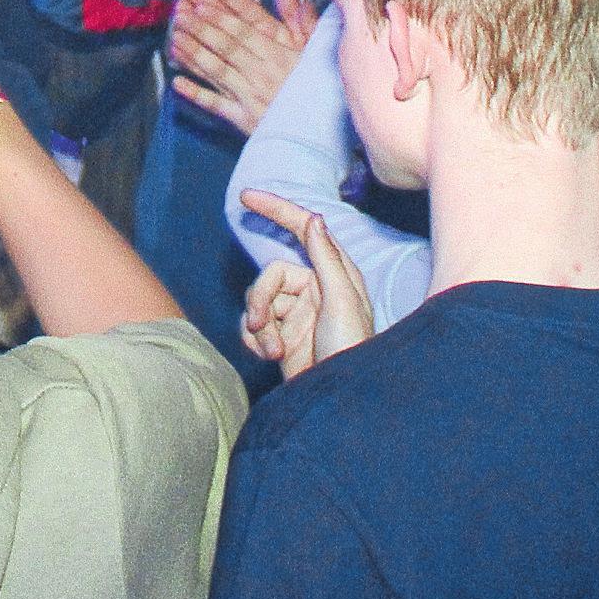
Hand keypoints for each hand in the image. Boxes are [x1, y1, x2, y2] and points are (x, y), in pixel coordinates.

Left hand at [170, 0, 314, 133]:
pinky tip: (177, 82)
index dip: (227, 3)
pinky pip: (216, 104)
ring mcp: (250, 94)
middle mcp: (262, 71)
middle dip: (202, 23)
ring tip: (175, 34)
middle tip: (181, 7)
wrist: (319, 135)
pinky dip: (196, 93)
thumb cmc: (319, 91)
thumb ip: (300, 21)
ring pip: (217, 69)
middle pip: (227, 43)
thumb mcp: (316, 54)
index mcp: (280, 53)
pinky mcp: (243, 118)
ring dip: (194, 51)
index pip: (249, 22)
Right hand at [236, 189, 374, 376]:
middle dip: (260, 300)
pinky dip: (254, 339)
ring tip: (273, 350)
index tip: (246, 197)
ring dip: (259, 327)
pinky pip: (252, 324)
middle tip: (260, 324)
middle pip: (270, 274)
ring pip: (257, 300)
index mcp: (334, 274)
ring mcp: (297, 313)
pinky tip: (269, 356)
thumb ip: (327, 259)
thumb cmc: (351, 351)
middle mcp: (314, 289)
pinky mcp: (281, 334)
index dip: (276, 210)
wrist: (338, 401)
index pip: (303, 230)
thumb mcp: (343, 302)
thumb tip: (314, 219)